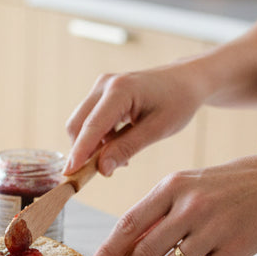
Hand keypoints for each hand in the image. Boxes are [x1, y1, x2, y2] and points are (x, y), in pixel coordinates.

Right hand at [64, 62, 205, 174]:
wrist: (186, 80)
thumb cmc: (178, 101)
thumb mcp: (158, 129)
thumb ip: (127, 148)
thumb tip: (101, 169)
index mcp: (120, 89)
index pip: (92, 126)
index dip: (79, 152)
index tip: (70, 174)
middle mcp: (104, 84)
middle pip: (78, 124)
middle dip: (85, 151)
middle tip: (106, 171)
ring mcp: (100, 87)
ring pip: (81, 124)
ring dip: (93, 146)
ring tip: (121, 158)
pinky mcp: (100, 93)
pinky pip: (89, 121)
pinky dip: (98, 138)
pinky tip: (118, 145)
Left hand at [89, 154, 256, 255]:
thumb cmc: (225, 187)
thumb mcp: (187, 186)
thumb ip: (157, 215)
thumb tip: (121, 250)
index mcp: (171, 187)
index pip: (129, 224)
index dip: (108, 251)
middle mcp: (190, 206)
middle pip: (144, 251)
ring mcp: (215, 227)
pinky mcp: (238, 247)